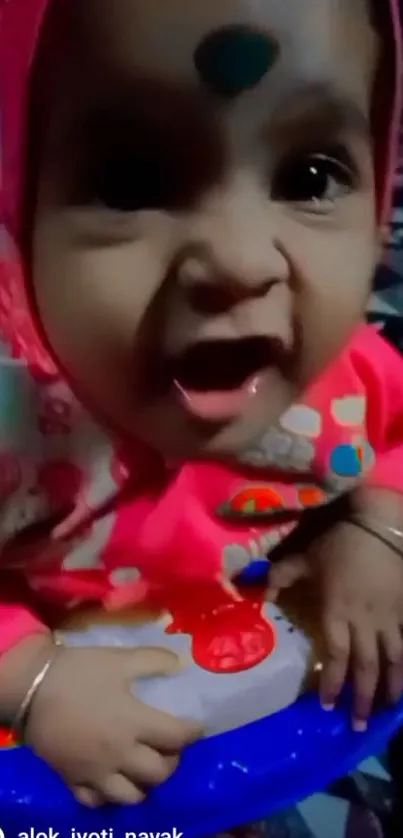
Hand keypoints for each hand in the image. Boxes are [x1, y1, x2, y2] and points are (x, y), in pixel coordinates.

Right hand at [24, 644, 200, 806]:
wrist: (32, 687)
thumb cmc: (80, 671)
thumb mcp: (120, 658)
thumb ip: (154, 660)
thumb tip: (181, 663)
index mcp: (135, 722)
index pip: (177, 737)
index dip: (192, 733)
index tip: (196, 727)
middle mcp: (120, 754)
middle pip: (159, 773)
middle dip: (172, 762)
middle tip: (170, 748)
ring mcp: (96, 772)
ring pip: (131, 796)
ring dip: (145, 784)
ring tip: (144, 767)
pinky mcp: (73, 780)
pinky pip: (97, 801)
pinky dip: (109, 796)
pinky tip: (113, 781)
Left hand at [268, 521, 402, 729]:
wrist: (380, 526)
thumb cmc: (338, 543)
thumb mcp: (304, 557)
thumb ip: (281, 576)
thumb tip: (257, 593)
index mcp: (337, 612)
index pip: (336, 655)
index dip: (331, 682)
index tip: (326, 706)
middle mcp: (364, 621)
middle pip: (366, 667)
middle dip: (362, 698)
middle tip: (358, 724)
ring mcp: (389, 617)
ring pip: (392, 660)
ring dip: (389, 688)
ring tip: (386, 710)